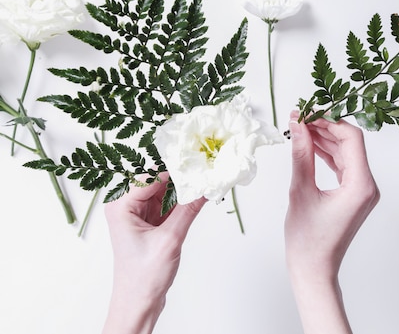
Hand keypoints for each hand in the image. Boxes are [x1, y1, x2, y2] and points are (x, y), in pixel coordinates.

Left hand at [102, 174, 205, 333]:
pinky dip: (182, 201)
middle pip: (157, 181)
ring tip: (205, 185)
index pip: (151, 177)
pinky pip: (167, 204)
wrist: (138, 303)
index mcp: (121, 206)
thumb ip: (188, 210)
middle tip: (205, 174)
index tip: (199, 167)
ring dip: (183, 190)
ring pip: (164, 191)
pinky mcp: (148, 222)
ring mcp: (137, 214)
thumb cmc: (143, 278)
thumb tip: (205, 187)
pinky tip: (198, 199)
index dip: (176, 171)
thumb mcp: (170, 240)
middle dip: (181, 179)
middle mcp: (125, 206)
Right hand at [285, 111, 379, 333]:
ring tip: (299, 128)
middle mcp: (368, 186)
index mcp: (361, 185)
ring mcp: (363, 191)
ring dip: (324, 139)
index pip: (351, 139)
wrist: (314, 270)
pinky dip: (327, 154)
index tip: (306, 112)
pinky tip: (309, 145)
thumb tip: (297, 125)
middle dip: (325, 127)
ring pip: (346, 153)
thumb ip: (301, 154)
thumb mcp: (300, 191)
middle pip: (350, 143)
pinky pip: (343, 166)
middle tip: (299, 117)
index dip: (328, 121)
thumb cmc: (307, 240)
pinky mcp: (355, 195)